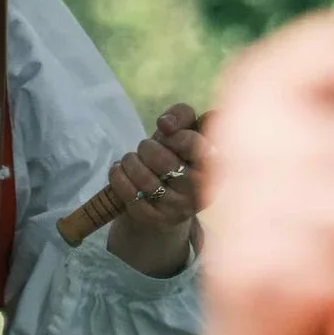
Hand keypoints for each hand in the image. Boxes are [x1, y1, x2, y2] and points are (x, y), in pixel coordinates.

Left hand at [101, 103, 205, 277]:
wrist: (170, 195)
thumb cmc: (179, 154)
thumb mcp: (187, 129)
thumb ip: (182, 115)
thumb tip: (165, 124)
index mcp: (215, 166)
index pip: (191, 143)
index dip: (173, 135)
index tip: (168, 135)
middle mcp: (200, 190)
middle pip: (162, 160)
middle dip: (146, 147)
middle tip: (145, 147)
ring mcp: (178, 208)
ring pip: (143, 179)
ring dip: (129, 161)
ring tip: (130, 159)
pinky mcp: (156, 220)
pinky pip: (129, 196)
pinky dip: (118, 177)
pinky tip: (120, 171)